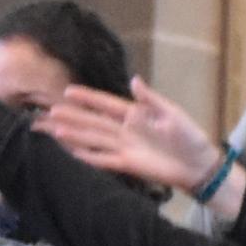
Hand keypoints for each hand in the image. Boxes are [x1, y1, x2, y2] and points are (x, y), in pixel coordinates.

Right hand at [46, 80, 221, 193]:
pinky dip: (86, 156)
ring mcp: (123, 147)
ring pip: (93, 139)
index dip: (87, 98)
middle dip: (71, 116)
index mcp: (135, 114)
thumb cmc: (189, 136)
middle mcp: (124, 129)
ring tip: (52, 130)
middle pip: (92, 121)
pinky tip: (70, 151)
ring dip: (73, 135)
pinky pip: (101, 159)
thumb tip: (133, 81)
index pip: (106, 104)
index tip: (68, 91)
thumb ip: (151, 100)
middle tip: (48, 112)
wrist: (197, 164)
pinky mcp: (125, 164)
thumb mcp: (172, 113)